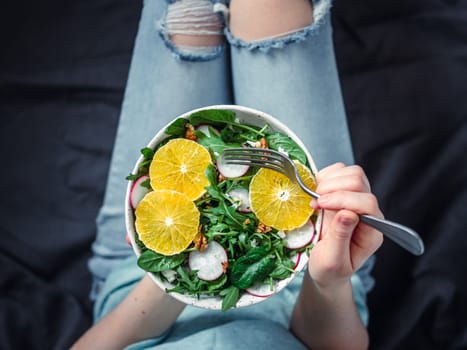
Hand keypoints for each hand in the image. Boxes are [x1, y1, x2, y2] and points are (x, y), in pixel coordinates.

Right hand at [308, 163, 383, 288]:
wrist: (325, 269)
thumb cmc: (330, 270)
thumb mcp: (332, 261)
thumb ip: (341, 238)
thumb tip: (346, 213)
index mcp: (371, 231)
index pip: (367, 202)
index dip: (343, 199)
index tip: (320, 205)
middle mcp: (368, 213)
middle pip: (359, 182)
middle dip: (334, 188)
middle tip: (316, 203)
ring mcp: (357, 200)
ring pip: (351, 173)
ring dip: (329, 181)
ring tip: (316, 198)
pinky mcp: (343, 192)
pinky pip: (338, 172)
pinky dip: (324, 177)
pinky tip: (316, 193)